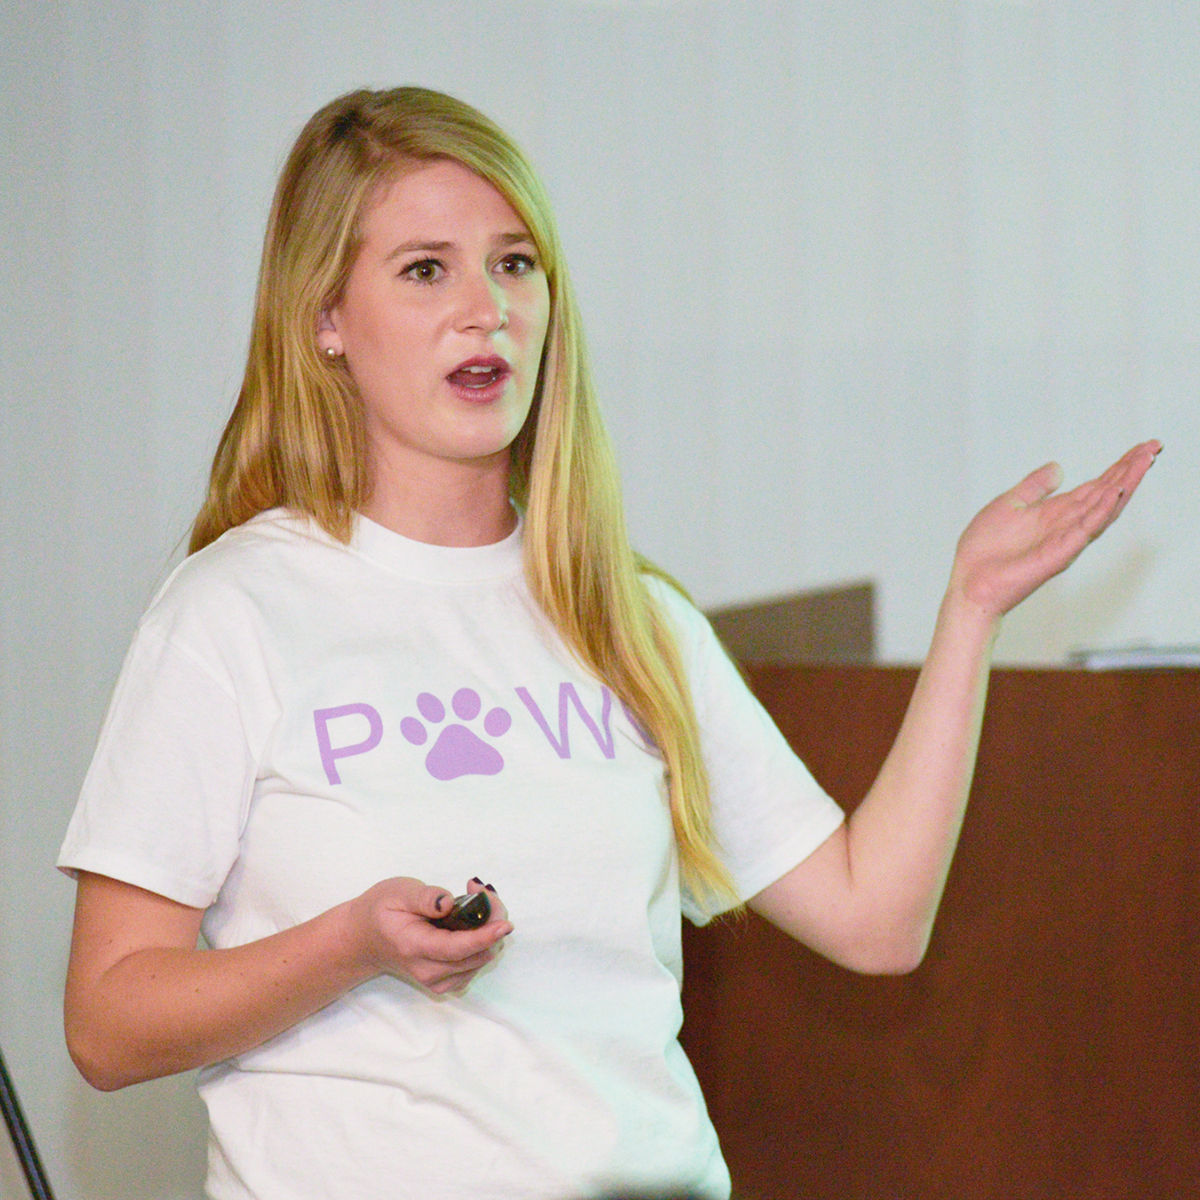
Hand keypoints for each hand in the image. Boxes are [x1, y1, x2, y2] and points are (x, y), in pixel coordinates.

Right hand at [347, 876, 511, 995]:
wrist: (365, 938)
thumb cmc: (381, 910)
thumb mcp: (398, 892)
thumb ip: (424, 897)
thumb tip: (449, 903)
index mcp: (413, 946)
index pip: (455, 949)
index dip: (484, 937)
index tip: (505, 924)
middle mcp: (427, 971)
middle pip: (475, 955)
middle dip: (491, 922)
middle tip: (481, 891)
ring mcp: (437, 980)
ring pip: (480, 961)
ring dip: (489, 932)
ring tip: (476, 901)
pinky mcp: (445, 982)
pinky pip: (475, 965)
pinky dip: (483, 943)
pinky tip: (473, 922)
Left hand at [949, 440, 1160, 619]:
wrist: (971, 582)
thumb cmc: (984, 550)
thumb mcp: (1008, 504)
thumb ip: (1033, 487)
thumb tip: (1057, 467)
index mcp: (1055, 513)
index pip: (1094, 487)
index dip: (1117, 468)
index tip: (1139, 448)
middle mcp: (1066, 525)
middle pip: (1106, 493)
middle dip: (1129, 470)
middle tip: (1152, 447)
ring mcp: (1066, 539)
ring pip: (1103, 508)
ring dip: (1124, 484)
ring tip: (1143, 461)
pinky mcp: (1059, 553)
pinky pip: (1085, 529)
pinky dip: (1101, 510)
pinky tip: (1115, 491)